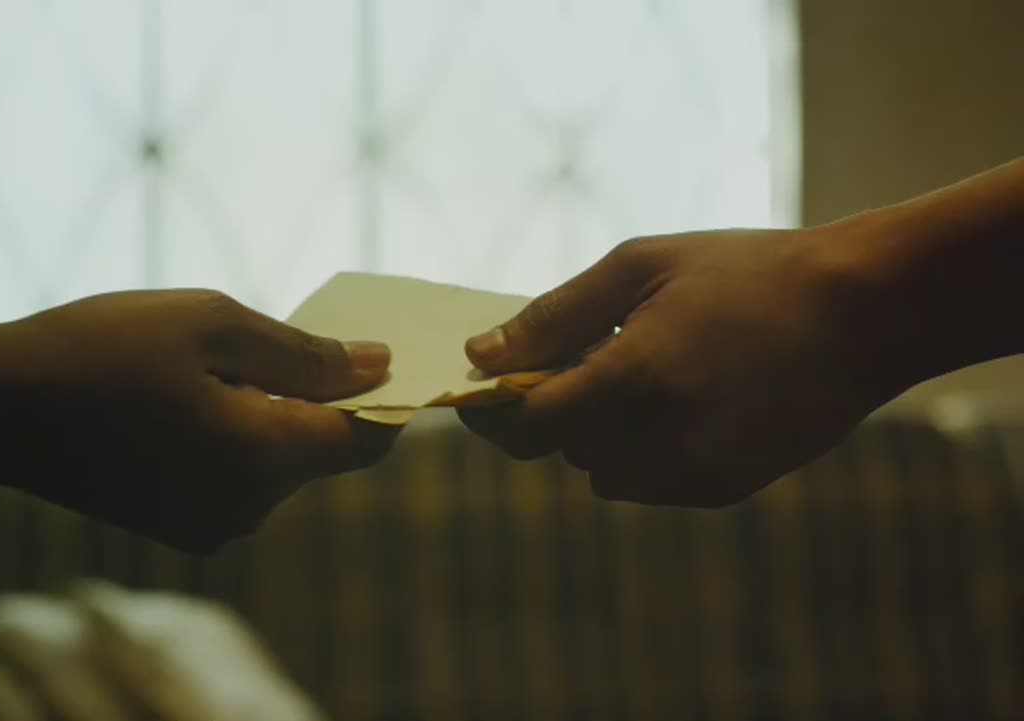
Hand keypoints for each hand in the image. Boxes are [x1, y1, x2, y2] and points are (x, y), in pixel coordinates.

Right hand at [0, 290, 394, 551]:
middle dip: (317, 396)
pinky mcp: (179, 527)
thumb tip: (377, 365)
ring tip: (214, 362)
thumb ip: (305, 353)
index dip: (385, 395)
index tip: (375, 350)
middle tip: (275, 335)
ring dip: (271, 414)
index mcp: (264, 457)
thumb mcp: (212, 325)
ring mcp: (211, 526)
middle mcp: (248, 508)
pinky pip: (238, 479)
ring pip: (277, 463)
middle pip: (321, 451)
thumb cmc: (100, 349)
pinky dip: (236, 438)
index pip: (367, 439)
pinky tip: (188, 396)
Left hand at [458, 227, 910, 506]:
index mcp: (633, 376)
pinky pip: (650, 483)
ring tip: (641, 371)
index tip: (478, 390)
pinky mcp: (724, 488)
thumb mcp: (642, 267)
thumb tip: (482, 354)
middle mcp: (660, 438)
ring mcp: (696, 471)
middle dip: (555, 407)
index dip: (491, 410)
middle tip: (582, 356)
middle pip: (562, 448)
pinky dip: (645, 450)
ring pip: (603, 473)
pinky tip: (683, 397)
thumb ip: (554, 316)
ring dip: (599, 433)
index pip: (527, 423)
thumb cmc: (748, 272)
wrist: (864, 312)